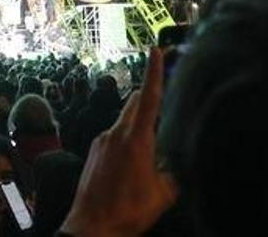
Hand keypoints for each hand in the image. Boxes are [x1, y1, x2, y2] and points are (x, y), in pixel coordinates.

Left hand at [58, 48, 176, 236]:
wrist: (91, 227)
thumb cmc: (128, 211)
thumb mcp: (163, 193)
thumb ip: (172, 170)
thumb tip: (175, 160)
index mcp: (136, 139)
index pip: (149, 98)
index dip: (153, 72)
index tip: (154, 49)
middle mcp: (115, 134)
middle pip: (135, 105)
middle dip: (149, 98)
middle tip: (163, 97)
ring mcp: (101, 141)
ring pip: (124, 122)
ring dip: (138, 125)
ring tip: (151, 146)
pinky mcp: (93, 152)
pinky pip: (113, 137)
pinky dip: (126, 140)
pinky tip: (133, 162)